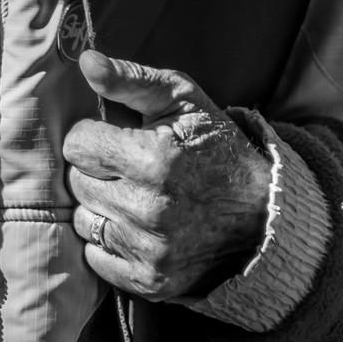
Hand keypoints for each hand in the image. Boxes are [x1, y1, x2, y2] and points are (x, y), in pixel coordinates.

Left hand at [62, 52, 270, 302]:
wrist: (264, 215)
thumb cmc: (215, 147)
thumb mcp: (182, 100)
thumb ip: (131, 79)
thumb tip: (86, 60)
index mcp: (154, 159)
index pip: (77, 144)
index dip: (93, 135)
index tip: (117, 137)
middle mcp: (149, 208)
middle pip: (77, 181)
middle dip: (97, 170)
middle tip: (129, 166)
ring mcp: (150, 250)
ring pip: (83, 219)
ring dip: (100, 206)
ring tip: (134, 195)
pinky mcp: (151, 281)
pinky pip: (95, 258)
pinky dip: (109, 242)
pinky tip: (136, 226)